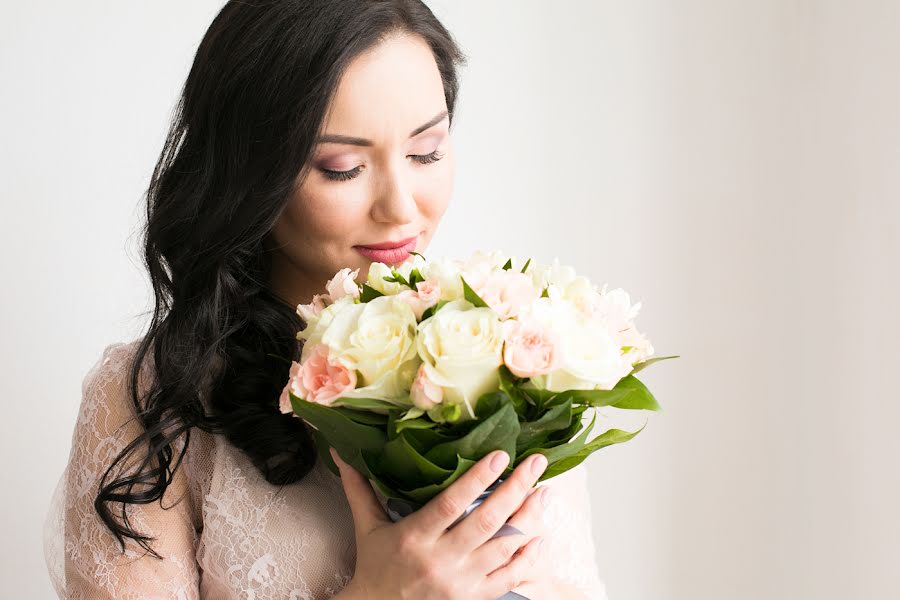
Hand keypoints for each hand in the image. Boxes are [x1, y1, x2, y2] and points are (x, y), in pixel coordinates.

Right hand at [331, 446, 549, 599]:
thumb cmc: (375, 566)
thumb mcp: (367, 527)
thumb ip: (359, 488)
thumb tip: (341, 452)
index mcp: (415, 537)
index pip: (451, 503)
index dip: (478, 478)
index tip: (501, 454)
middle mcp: (440, 560)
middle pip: (486, 521)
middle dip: (516, 489)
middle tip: (537, 462)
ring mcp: (460, 583)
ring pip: (503, 548)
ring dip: (528, 519)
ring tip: (544, 493)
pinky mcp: (473, 599)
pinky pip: (508, 579)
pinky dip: (526, 559)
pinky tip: (539, 538)